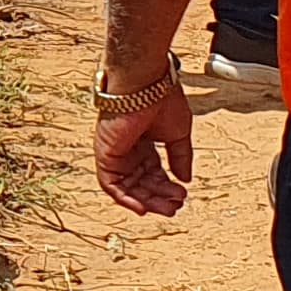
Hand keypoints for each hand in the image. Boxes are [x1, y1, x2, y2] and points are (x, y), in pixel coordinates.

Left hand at [94, 75, 196, 216]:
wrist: (145, 83)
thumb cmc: (161, 97)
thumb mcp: (178, 134)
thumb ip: (180, 157)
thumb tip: (185, 179)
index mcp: (144, 141)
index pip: (154, 172)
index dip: (167, 186)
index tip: (182, 194)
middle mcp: (128, 148)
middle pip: (142, 182)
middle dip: (159, 196)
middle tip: (176, 205)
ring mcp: (115, 152)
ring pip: (128, 187)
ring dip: (147, 200)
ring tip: (167, 208)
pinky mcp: (104, 154)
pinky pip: (110, 185)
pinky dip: (125, 199)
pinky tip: (142, 208)